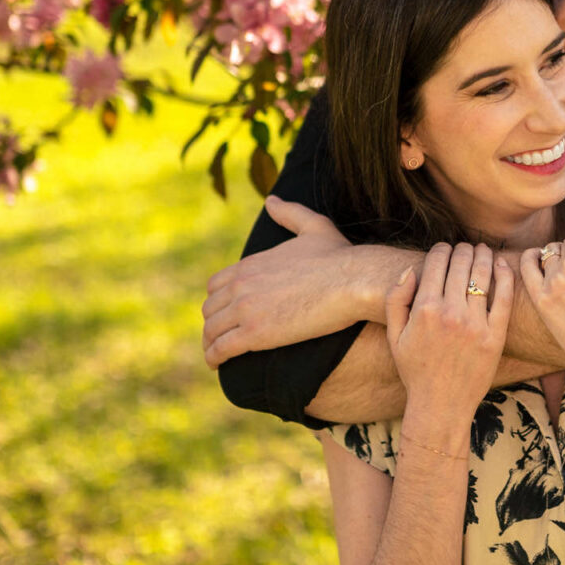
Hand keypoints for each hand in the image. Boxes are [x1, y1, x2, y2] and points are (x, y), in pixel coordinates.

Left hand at [202, 196, 365, 367]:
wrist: (354, 281)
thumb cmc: (340, 257)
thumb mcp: (313, 226)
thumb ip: (290, 213)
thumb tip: (271, 199)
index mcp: (252, 263)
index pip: (217, 285)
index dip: (219, 302)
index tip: (225, 314)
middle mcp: (242, 284)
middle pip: (210, 309)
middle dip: (213, 324)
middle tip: (221, 338)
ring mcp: (246, 309)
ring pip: (211, 330)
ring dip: (210, 344)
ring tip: (216, 356)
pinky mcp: (255, 333)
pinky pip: (221, 348)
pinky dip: (214, 358)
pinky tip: (218, 365)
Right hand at [385, 242, 513, 415]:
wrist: (441, 404)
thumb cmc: (415, 370)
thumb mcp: (394, 335)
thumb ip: (395, 299)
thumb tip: (408, 271)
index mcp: (424, 309)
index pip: (436, 262)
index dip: (441, 249)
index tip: (444, 249)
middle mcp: (450, 313)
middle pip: (461, 263)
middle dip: (463, 249)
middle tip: (465, 248)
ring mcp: (475, 324)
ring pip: (483, 274)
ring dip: (483, 255)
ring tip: (483, 250)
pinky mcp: (495, 335)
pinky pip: (504, 296)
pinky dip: (504, 275)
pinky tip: (502, 265)